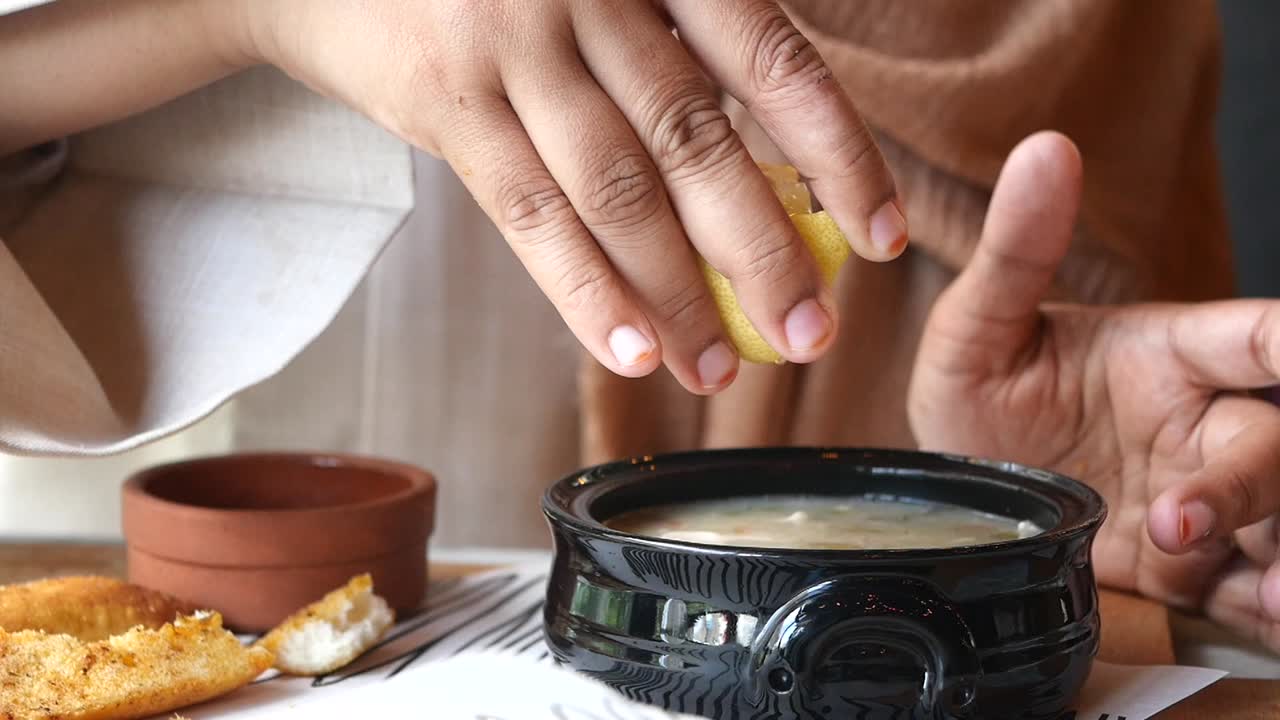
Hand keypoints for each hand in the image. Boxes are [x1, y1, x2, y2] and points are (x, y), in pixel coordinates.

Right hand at [245, 0, 906, 391]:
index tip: (883, 237)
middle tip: (811, 336)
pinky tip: (633, 351)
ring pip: (617, 189)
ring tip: (720, 373)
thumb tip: (773, 170)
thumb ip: (676, 48)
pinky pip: (528, 213)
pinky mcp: (447, 100)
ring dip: (677, 293)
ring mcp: (513, 42)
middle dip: (763, 252)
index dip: (836, 155)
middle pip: (698, 140)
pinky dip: (584, 290)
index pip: (773, 63)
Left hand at [909, 132, 1279, 648]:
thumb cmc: (976, 392)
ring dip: (1274, 550)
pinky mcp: (1189, 568)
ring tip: (1267, 591)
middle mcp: (1200, 426)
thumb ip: (1015, 251)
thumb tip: (1044, 151)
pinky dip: (1264, 607)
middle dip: (1245, 483)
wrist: (956, 492)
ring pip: (1278, 519)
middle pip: (1271, 444)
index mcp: (1168, 356)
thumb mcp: (976, 327)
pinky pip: (1251, 590)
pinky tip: (1263, 613)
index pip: (1258, 339)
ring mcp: (1198, 498)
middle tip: (1177, 519)